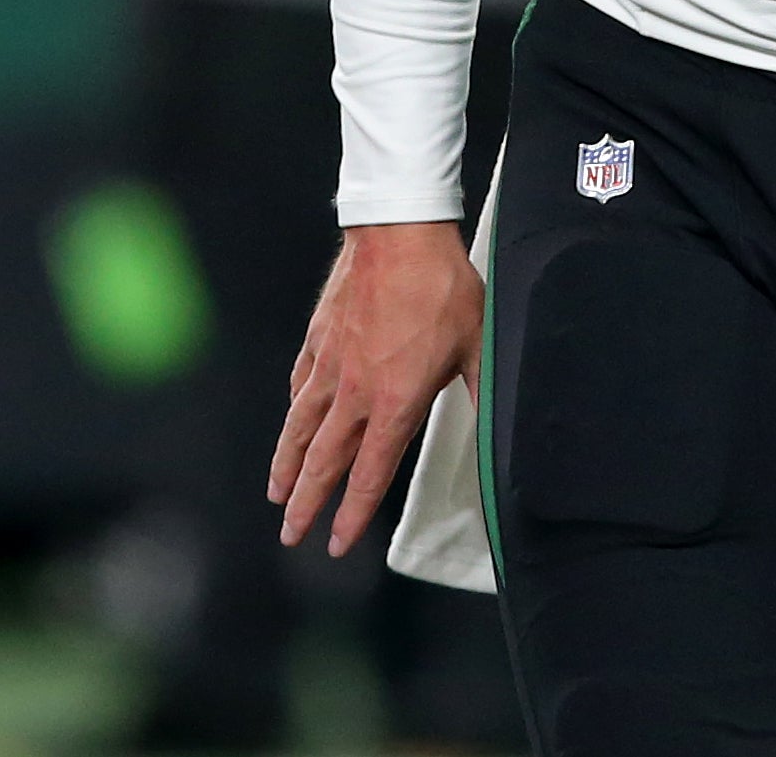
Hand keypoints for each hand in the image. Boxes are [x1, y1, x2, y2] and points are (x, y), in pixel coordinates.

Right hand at [269, 220, 482, 557]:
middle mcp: (355, 392)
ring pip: (300, 427)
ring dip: (286, 465)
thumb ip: (480, 393)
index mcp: (395, 402)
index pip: (368, 474)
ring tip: (276, 493)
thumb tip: (499, 430)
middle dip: (306, 504)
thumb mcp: (476, 345)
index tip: (336, 542)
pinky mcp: (318, 337)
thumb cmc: (441, 286)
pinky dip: (293, 409)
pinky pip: (301, 383)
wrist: (399, 232)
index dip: (352, 514)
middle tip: (291, 534)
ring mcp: (331, 364)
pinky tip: (292, 419)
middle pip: (323, 461)